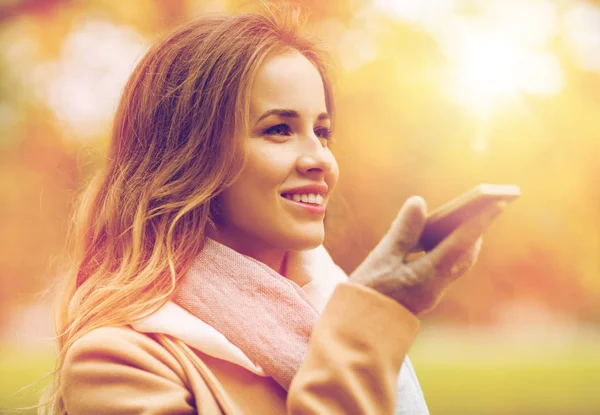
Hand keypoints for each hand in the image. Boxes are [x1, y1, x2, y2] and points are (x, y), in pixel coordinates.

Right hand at [348, 196, 505, 314]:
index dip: (478, 222)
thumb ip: (403, 229)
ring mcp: (432, 294)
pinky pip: (446, 271)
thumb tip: (419, 202)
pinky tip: (442, 242)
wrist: (359, 326)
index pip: (460, 244)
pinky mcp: (425, 296)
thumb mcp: (382, 256)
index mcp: (427, 276)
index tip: (496, 204)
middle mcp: (436, 287)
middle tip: (487, 209)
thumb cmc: (368, 291)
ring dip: (464, 243)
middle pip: (465, 256)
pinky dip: (449, 253)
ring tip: (467, 222)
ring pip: (457, 265)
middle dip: (476, 232)